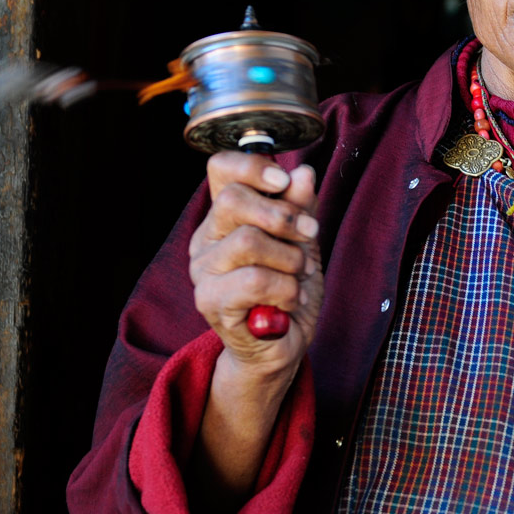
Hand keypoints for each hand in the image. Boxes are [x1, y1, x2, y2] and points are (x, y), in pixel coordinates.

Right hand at [188, 151, 323, 382]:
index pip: (221, 168)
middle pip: (233, 200)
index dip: (254, 167)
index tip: (285, 183)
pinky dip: (286, 289)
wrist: (284, 346)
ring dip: (290, 258)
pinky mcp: (210, 302)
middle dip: (284, 216)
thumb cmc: (288, 291)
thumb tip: (302, 172)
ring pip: (248, 240)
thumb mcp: (303, 242)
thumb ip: (300, 208)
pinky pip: (254, 280)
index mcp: (225, 218)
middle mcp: (206, 240)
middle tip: (309, 235)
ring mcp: (204, 272)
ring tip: (300, 275)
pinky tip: (290, 300)